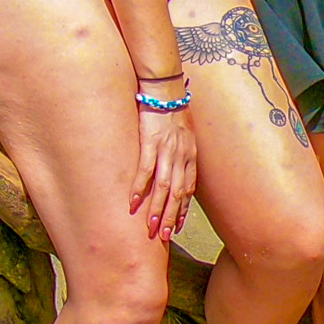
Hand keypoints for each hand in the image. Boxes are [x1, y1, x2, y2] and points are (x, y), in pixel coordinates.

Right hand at [129, 103, 198, 240]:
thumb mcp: (185, 131)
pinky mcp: (151, 142)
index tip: (177, 225)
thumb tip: (175, 165)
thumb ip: (182, 150)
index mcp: (190, 155)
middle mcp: (181, 155)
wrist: (165, 87)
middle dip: (170, 217)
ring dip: (157, 209)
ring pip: (163, 187)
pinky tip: (134, 202)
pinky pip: (145, 169)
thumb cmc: (172, 108)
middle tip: (163, 236)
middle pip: (177, 193)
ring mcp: (166, 150)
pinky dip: (140, 187)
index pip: (188, 189)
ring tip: (150, 227)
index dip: (182, 209)